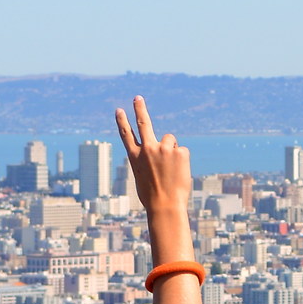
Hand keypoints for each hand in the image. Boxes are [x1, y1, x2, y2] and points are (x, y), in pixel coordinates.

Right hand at [113, 95, 192, 218]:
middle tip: (137, 98)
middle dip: (139, 109)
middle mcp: (147, 149)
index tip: (119, 110)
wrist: (165, 205)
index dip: (122, 121)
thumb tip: (160, 154)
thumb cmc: (153, 197)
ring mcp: (163, 149)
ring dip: (173, 150)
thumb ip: (147, 163)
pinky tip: (179, 172)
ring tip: (171, 169)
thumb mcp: (142, 178)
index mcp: (134, 157)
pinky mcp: (178, 152)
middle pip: (143, 124)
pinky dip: (183, 160)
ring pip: (171, 140)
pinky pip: (183, 151)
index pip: (126, 135)